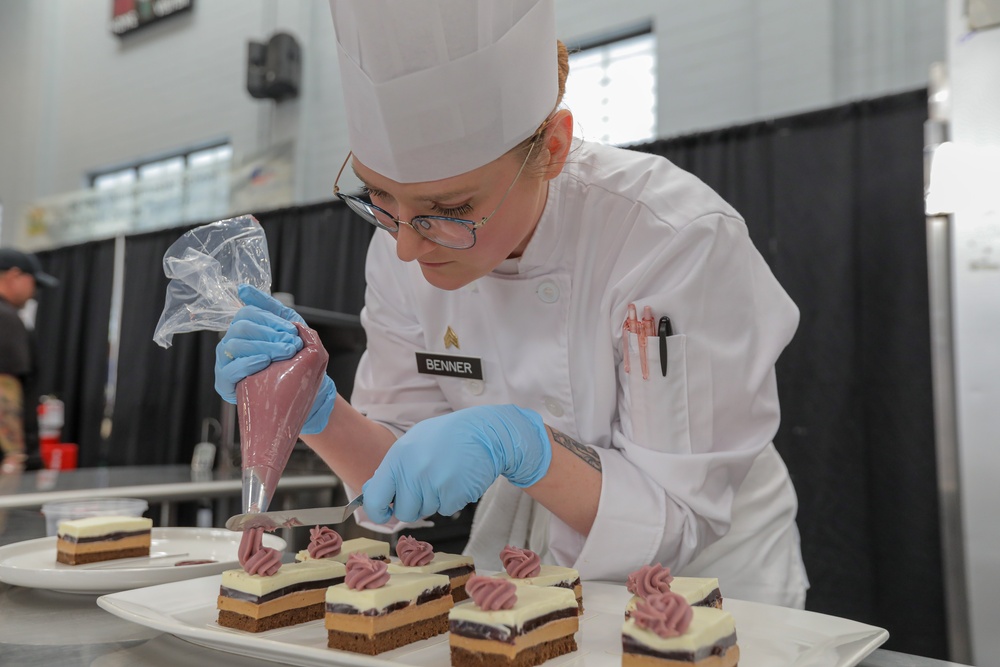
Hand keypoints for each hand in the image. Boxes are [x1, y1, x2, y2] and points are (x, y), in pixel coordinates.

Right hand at [215, 285, 335, 433]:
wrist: (306, 392)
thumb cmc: (297, 360)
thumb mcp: (290, 330)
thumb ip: (272, 308)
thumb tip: (243, 289)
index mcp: (245, 329)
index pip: (247, 313)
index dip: (270, 319)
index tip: (292, 330)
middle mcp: (231, 342)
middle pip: (241, 327)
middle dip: (269, 333)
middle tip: (292, 345)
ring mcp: (225, 362)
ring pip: (234, 344)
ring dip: (263, 347)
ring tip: (284, 354)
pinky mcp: (225, 383)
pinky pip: (229, 370)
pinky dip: (248, 363)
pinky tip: (265, 363)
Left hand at [362, 405, 551, 522]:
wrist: (485, 432)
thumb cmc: (448, 436)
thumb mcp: (413, 442)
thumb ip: (394, 468)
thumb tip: (372, 492)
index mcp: (398, 459)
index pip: (375, 499)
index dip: (378, 511)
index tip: (385, 513)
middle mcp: (413, 473)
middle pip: (404, 511)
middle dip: (414, 505)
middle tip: (427, 486)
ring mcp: (433, 485)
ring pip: (426, 511)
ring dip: (435, 500)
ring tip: (445, 475)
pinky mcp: (453, 495)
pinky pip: (446, 510)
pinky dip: (451, 500)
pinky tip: (457, 480)